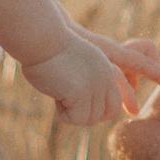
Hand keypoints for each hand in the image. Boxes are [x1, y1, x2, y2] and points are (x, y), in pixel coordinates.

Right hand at [22, 34, 145, 129]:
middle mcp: (105, 78)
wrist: (41, 40)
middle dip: (91, 116)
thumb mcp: (80, 63)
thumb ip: (91, 81)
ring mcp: (95, 85)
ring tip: (60, 95)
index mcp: (107, 69)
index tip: (104, 118)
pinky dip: (63, 114)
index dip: (107, 113)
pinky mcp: (80, 93)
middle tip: (71, 107)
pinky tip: (56, 98)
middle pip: (110, 113)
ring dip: (73, 114)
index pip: (118, 100)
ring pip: (91, 119)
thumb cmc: (50, 52)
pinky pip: (76, 119)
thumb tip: (93, 108)